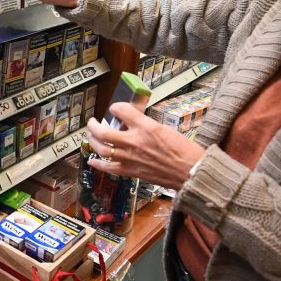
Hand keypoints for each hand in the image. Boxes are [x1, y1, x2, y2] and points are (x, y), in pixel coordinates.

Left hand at [86, 102, 206, 192]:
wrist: (190, 172)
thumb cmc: (183, 151)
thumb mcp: (165, 128)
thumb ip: (146, 125)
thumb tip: (133, 122)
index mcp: (146, 127)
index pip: (121, 110)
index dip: (116, 108)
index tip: (115, 110)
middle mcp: (135, 141)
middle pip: (103, 132)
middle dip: (93, 125)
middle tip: (92, 122)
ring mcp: (130, 158)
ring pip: (102, 149)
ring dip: (92, 141)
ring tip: (90, 136)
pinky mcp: (131, 171)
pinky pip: (109, 168)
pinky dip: (98, 164)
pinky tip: (92, 159)